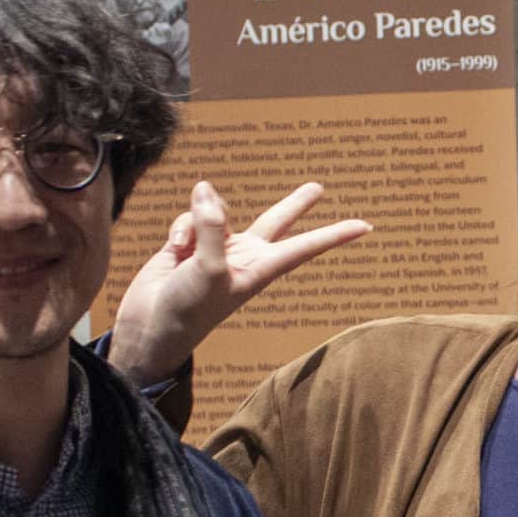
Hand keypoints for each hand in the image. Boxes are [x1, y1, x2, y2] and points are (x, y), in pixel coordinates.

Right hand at [107, 180, 371, 384]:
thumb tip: (206, 190)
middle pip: (276, 221)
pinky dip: (180, 230)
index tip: (367, 226)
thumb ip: (212, 227)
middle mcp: (245, 256)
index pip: (306, 245)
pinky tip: (173, 250)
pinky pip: (189, 220)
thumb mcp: (209, 269)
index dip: (335, 234)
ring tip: (186, 247)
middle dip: (296, 204)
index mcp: (262, 267)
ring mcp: (217, 249)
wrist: (151, 329)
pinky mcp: (190, 245)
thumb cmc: (189, 309)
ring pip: (217, 213)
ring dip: (201, 217)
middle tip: (319, 188)